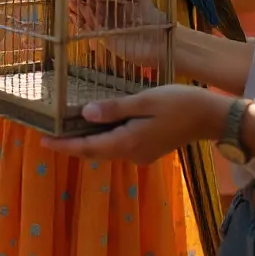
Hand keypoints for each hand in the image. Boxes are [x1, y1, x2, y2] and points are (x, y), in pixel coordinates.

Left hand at [40, 84, 228, 162]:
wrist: (211, 117)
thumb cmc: (179, 103)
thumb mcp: (144, 100)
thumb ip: (115, 109)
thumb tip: (86, 114)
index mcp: (128, 142)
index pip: (88, 147)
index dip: (64, 145)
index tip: (43, 141)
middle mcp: (132, 154)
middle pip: (95, 151)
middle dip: (71, 144)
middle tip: (48, 135)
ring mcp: (141, 154)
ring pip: (107, 150)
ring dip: (87, 142)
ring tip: (66, 130)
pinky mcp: (148, 149)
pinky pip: (118, 146)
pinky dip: (103, 139)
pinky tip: (96, 126)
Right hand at [68, 0, 167, 66]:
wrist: (161, 43)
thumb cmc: (154, 20)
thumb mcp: (142, 1)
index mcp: (119, 0)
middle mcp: (111, 11)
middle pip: (93, 0)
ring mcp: (106, 24)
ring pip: (89, 13)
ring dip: (80, 7)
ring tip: (71, 0)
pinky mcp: (104, 37)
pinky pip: (90, 29)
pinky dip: (82, 22)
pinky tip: (75, 15)